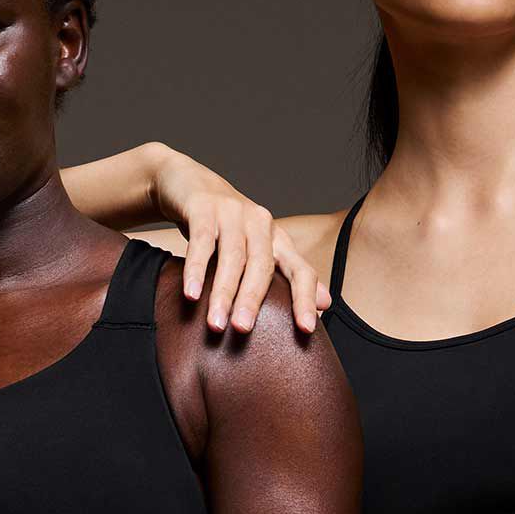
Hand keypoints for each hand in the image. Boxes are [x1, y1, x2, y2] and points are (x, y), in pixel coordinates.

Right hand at [148, 149, 327, 334]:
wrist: (188, 183)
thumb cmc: (224, 226)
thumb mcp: (256, 249)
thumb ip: (287, 274)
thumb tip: (326, 303)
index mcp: (276, 238)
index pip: (300, 270)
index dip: (305, 298)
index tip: (307, 329)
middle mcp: (260, 223)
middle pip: (262, 266)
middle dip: (253, 300)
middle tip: (242, 330)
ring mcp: (232, 213)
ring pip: (232, 257)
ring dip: (223, 292)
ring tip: (215, 323)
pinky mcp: (203, 207)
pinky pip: (202, 242)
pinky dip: (196, 269)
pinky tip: (191, 293)